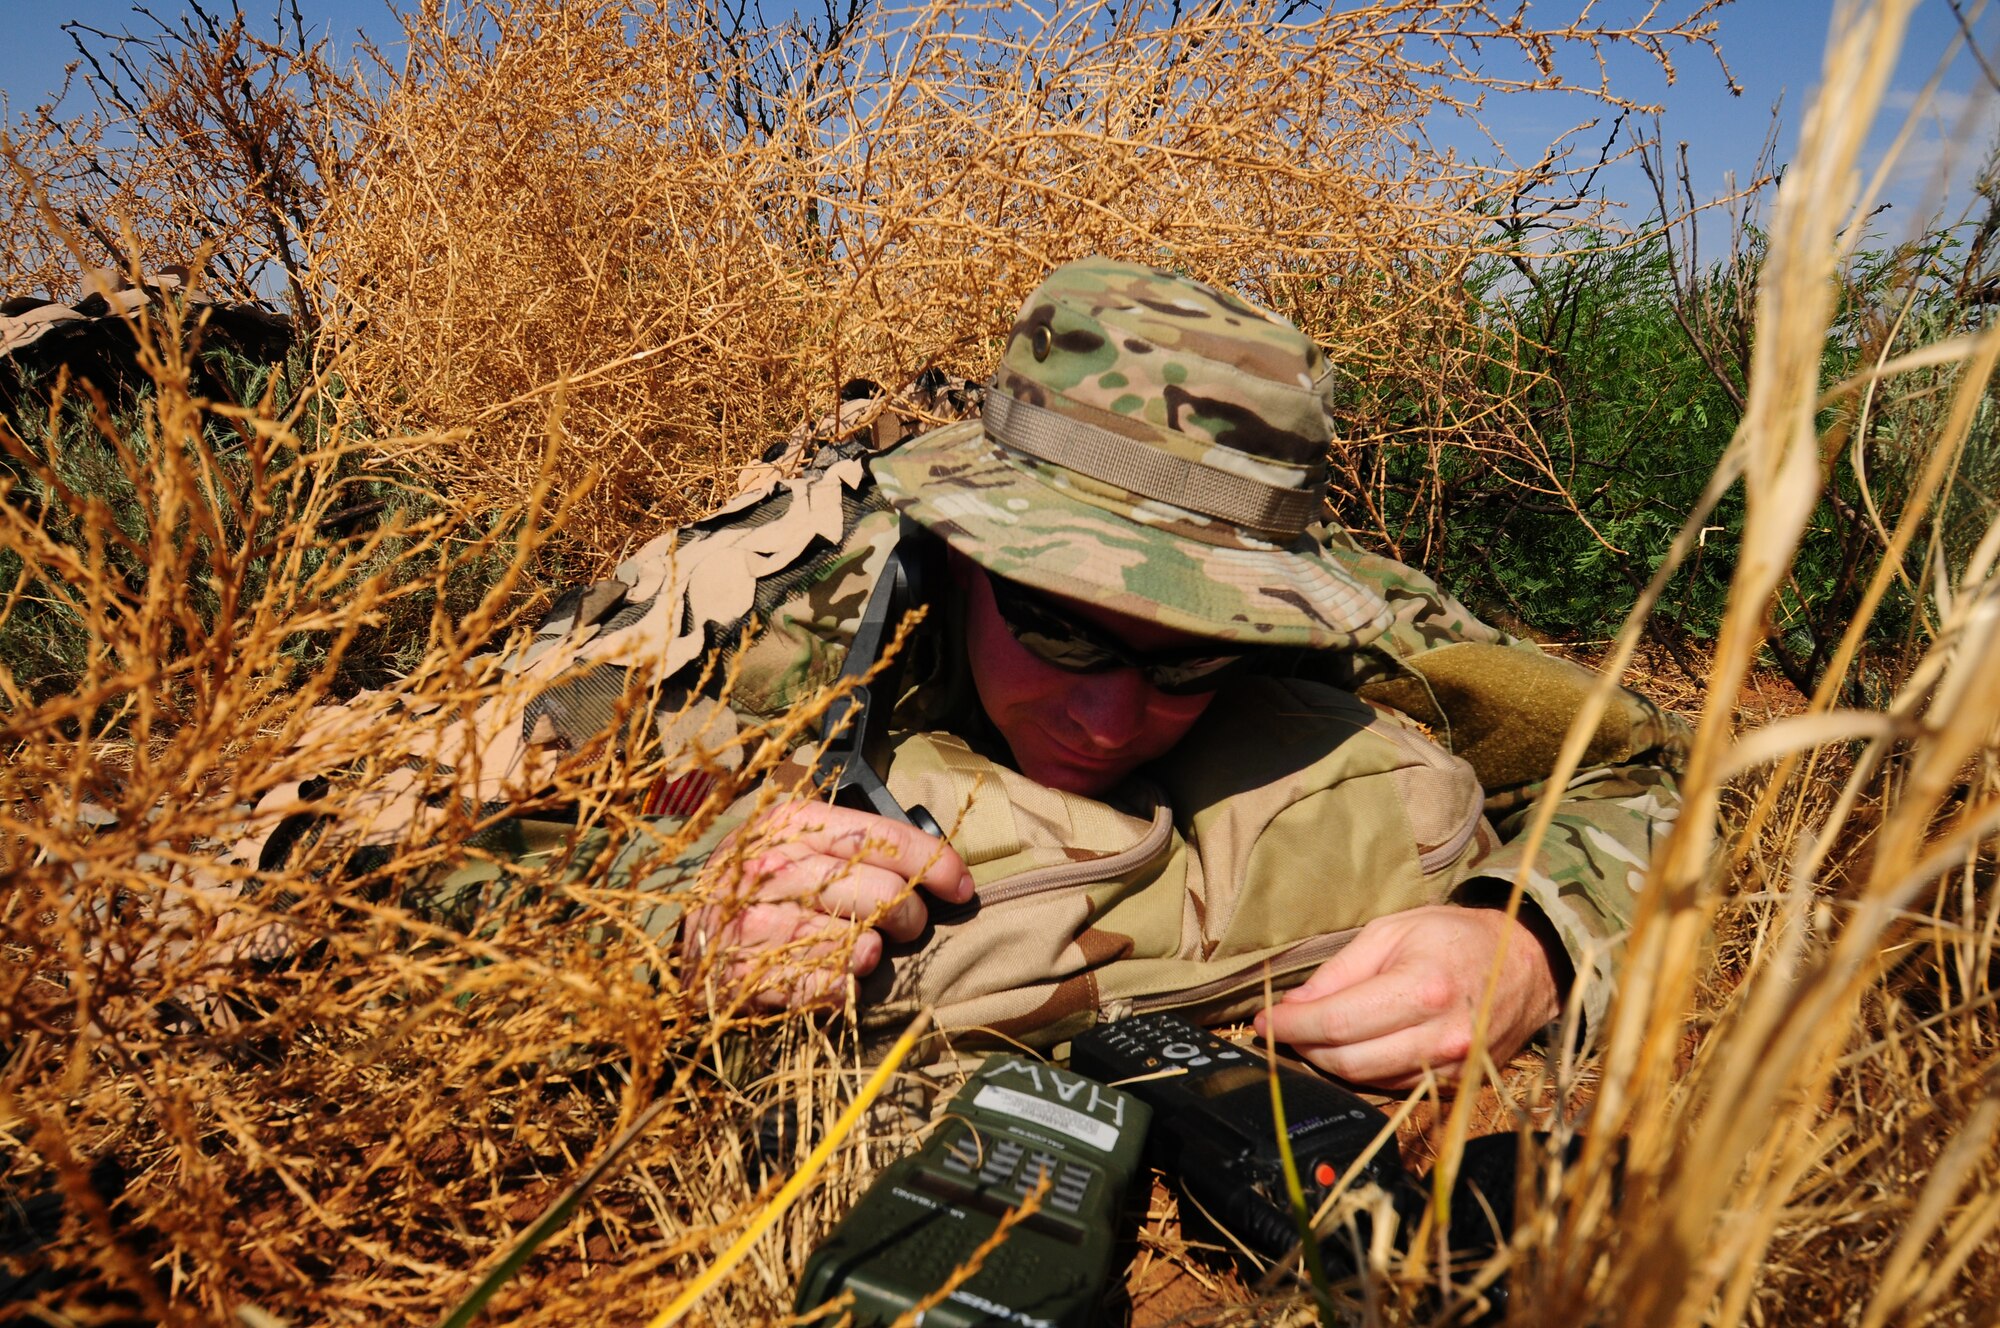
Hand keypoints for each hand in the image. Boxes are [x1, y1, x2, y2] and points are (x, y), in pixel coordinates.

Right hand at [687, 799, 972, 1008]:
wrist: (688, 932)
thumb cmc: (762, 884)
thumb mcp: (799, 842)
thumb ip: (858, 845)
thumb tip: (939, 870)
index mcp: (791, 824)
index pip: (880, 838)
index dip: (933, 863)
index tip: (961, 888)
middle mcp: (770, 866)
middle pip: (880, 895)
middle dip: (910, 917)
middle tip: (909, 927)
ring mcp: (753, 921)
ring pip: (855, 943)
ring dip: (874, 953)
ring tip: (869, 951)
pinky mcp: (742, 973)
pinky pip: (820, 987)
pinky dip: (841, 988)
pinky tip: (841, 980)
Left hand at [1252, 905, 1561, 1089]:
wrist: (1526, 964)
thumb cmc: (1454, 938)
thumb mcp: (1391, 931)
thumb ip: (1339, 972)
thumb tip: (1294, 1005)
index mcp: (1422, 988)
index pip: (1337, 1022)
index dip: (1291, 1026)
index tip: (1263, 1021)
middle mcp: (1440, 1036)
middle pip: (1347, 1062)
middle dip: (1304, 1048)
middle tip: (1282, 1030)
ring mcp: (1452, 1068)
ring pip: (1367, 1081)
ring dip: (1330, 1064)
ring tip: (1311, 1038)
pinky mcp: (1458, 1086)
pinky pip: (1394, 1087)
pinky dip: (1363, 1072)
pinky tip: (1351, 1050)